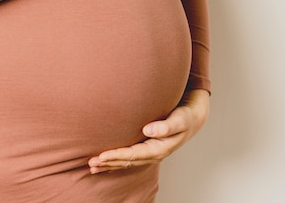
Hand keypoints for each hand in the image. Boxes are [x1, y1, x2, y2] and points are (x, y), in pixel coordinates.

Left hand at [88, 89, 209, 173]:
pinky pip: (129, 158)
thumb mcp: (180, 119)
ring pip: (127, 162)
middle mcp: (153, 154)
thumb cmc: (185, 117)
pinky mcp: (147, 148)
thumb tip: (148, 130)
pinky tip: (105, 164)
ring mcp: (150, 153)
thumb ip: (166, 126)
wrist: (192, 119)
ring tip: (92, 167)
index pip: (134, 155)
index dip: (117, 156)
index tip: (102, 156)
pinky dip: (116, 162)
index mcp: (159, 149)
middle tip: (91, 163)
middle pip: (128, 162)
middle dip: (109, 163)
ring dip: (110, 165)